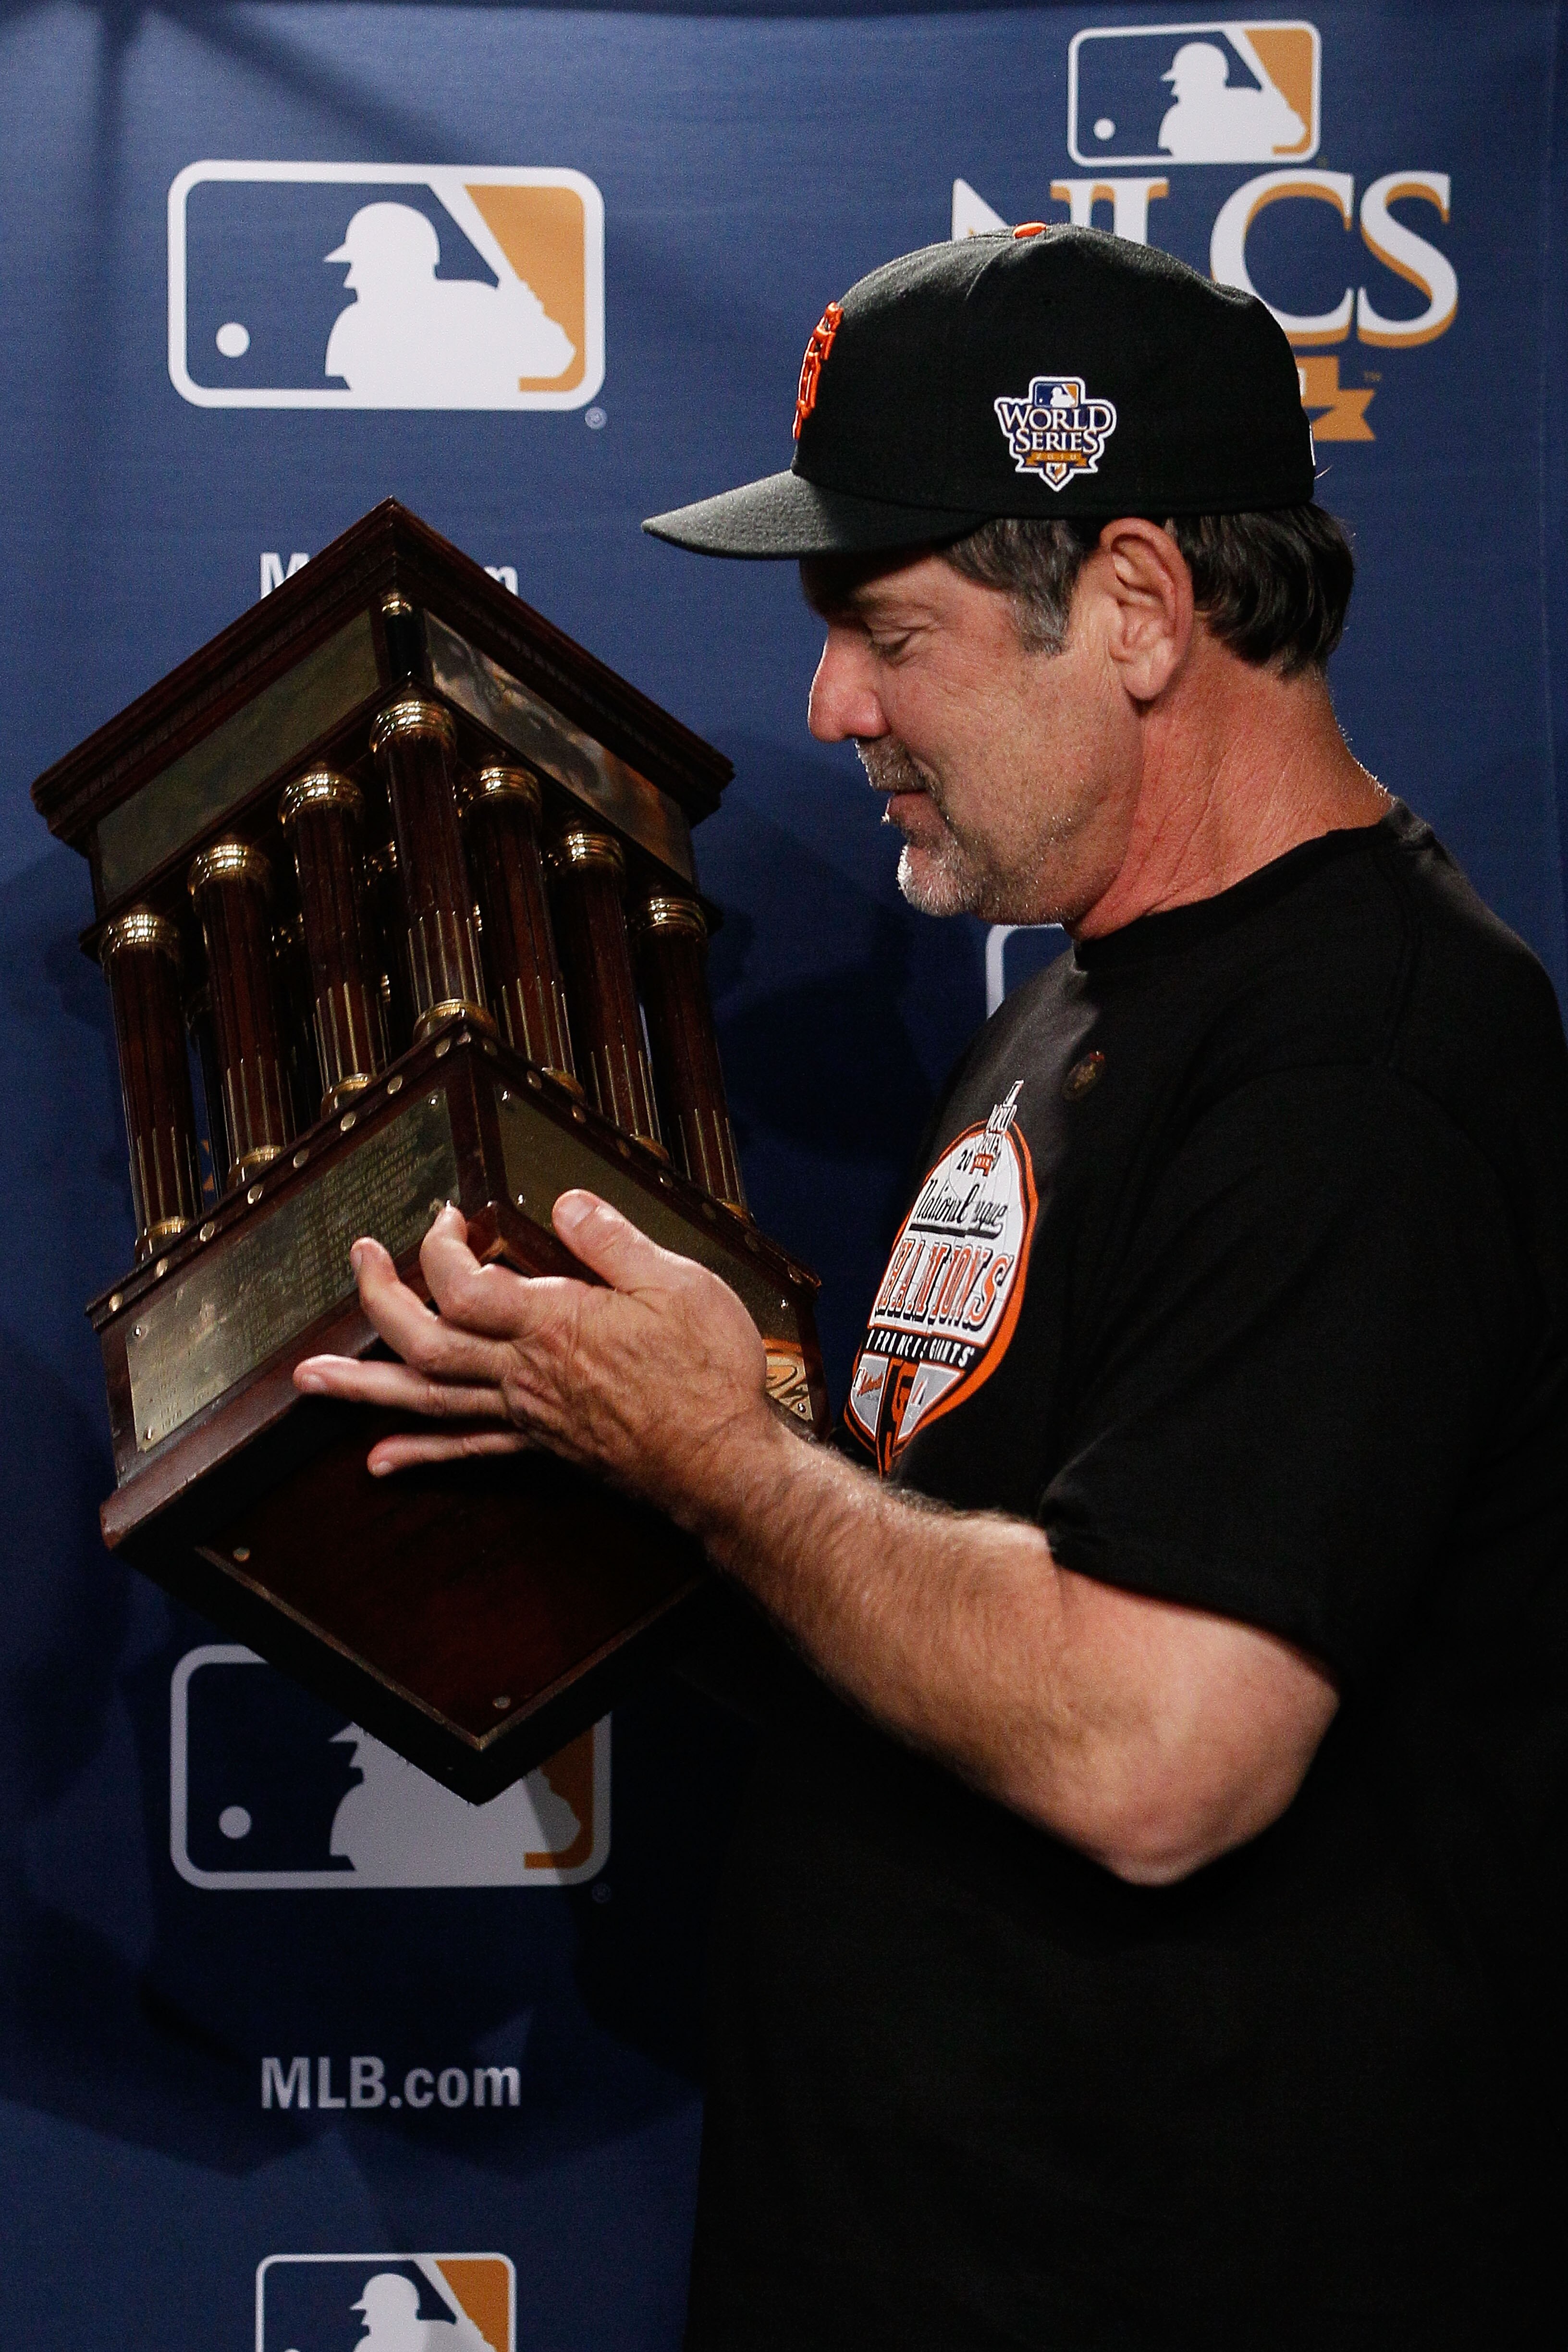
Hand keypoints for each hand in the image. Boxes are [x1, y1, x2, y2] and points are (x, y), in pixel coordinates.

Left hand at [292, 1192, 776, 1526]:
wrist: (724, 1465)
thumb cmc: (708, 1373)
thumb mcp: (677, 1283)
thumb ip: (612, 1241)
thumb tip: (562, 1203)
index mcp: (553, 1325)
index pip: (464, 1285)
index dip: (441, 1247)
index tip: (451, 1217)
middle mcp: (525, 1373)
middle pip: (424, 1342)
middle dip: (379, 1299)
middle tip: (358, 1258)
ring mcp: (527, 1414)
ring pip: (428, 1399)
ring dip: (363, 1386)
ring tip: (308, 1378)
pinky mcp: (541, 1445)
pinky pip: (468, 1451)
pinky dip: (418, 1453)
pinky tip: (378, 1460)